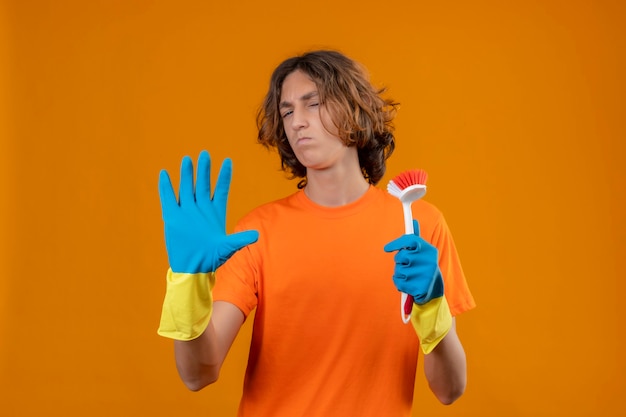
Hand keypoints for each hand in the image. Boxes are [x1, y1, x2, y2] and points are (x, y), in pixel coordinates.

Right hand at [158, 150, 258, 272]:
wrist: (193, 268)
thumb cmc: (212, 258)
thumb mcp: (228, 248)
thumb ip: (240, 240)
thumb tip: (256, 236)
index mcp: (216, 212)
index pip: (221, 189)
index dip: (224, 175)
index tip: (227, 160)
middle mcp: (201, 208)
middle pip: (203, 184)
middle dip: (204, 169)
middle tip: (205, 153)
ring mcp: (186, 211)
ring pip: (187, 188)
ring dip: (187, 174)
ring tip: (187, 159)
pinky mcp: (172, 217)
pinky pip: (168, 198)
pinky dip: (166, 187)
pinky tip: (164, 174)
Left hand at [384, 219, 443, 304]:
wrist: (433, 290)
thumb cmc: (423, 267)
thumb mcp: (422, 252)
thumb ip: (415, 238)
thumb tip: (413, 221)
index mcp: (430, 250)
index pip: (411, 240)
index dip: (397, 243)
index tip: (387, 248)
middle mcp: (429, 261)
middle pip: (401, 256)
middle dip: (400, 261)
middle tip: (408, 265)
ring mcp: (425, 275)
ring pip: (398, 270)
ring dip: (400, 273)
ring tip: (410, 276)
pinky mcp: (419, 288)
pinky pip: (398, 282)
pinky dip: (400, 284)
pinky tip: (409, 284)